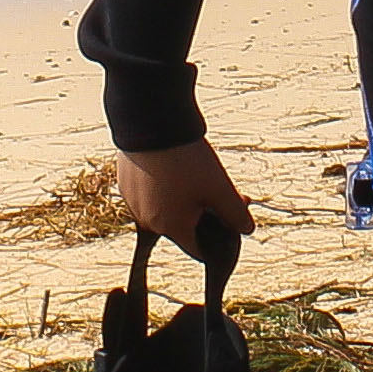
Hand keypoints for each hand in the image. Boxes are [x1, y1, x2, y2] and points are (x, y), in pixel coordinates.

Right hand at [113, 138, 253, 260]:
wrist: (149, 122)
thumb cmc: (186, 160)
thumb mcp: (220, 188)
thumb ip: (236, 214)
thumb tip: (247, 229)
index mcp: (172, 228)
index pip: (198, 249)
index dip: (218, 237)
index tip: (229, 216)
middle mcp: (148, 221)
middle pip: (182, 226)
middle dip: (203, 212)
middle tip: (220, 188)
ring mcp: (133, 202)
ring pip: (164, 208)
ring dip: (183, 198)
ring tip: (197, 172)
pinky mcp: (125, 182)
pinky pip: (149, 193)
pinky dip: (163, 185)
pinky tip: (174, 165)